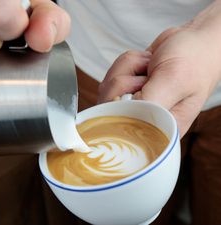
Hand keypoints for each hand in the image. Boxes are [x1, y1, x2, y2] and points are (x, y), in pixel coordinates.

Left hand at [99, 27, 220, 136]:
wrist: (194, 42)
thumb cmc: (193, 62)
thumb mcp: (175, 79)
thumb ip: (150, 99)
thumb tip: (124, 113)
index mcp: (160, 127)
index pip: (125, 130)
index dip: (123, 107)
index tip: (140, 89)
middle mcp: (143, 119)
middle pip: (109, 107)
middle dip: (126, 80)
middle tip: (149, 74)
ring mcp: (130, 105)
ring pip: (108, 88)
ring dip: (129, 68)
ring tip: (151, 67)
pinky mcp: (124, 91)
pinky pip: (110, 76)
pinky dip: (127, 64)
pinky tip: (146, 64)